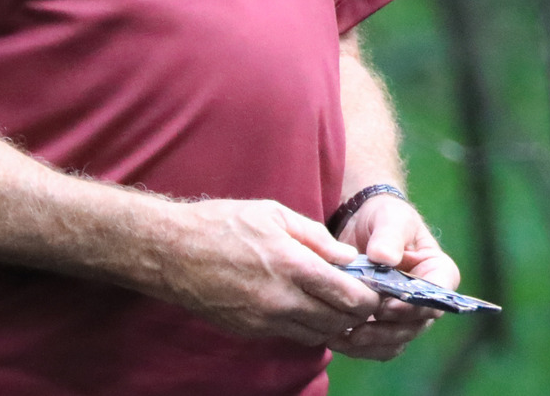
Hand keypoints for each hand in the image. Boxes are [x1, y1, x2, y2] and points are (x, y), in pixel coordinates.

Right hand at [147, 199, 382, 345]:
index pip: (348, 295)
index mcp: (292, 265)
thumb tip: (349, 257)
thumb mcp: (276, 214)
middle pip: (337, 321)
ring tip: (340, 303)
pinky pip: (292, 335)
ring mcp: (263, 320)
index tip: (378, 287)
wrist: (171, 252)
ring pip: (317, 334)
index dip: (370, 295)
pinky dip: (309, 326)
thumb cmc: (224, 224)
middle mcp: (280, 300)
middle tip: (365, 297)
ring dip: (334, 323)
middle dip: (358, 312)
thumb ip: (317, 238)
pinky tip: (310, 307)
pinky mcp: (249, 330)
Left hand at [331, 192, 459, 359]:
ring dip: (371, 343)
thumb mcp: (390, 218)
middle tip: (359, 328)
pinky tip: (335, 339)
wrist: (360, 225)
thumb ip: (389, 236)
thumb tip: (384, 258)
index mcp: (437, 271)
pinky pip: (376, 346)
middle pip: (416, 325)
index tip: (387, 307)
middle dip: (388, 330)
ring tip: (343, 337)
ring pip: (396, 341)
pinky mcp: (382, 325)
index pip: (439, 295)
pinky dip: (358, 348)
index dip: (416, 306)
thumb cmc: (384, 217)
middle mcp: (425, 299)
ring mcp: (404, 315)